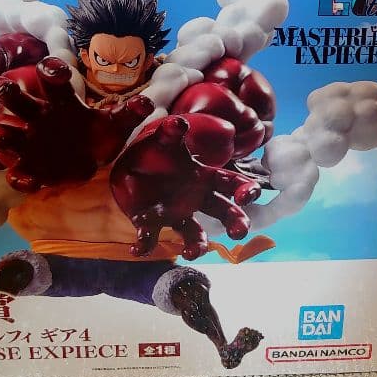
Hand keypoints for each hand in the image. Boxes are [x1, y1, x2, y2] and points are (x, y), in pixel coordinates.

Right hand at [0, 57, 152, 191]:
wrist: (91, 162)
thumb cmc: (100, 136)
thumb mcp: (117, 124)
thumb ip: (131, 112)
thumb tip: (148, 103)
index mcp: (62, 103)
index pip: (52, 81)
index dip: (50, 71)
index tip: (55, 70)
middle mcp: (40, 118)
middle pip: (17, 99)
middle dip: (8, 91)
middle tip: (3, 88)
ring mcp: (30, 143)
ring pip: (4, 133)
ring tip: (2, 135)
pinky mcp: (29, 168)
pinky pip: (16, 174)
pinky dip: (19, 178)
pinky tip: (29, 181)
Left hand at [110, 113, 260, 259]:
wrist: (129, 167)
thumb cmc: (154, 151)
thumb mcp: (161, 140)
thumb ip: (170, 132)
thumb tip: (178, 122)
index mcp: (203, 176)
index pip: (231, 183)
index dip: (244, 189)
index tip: (248, 197)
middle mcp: (195, 198)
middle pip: (223, 212)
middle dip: (235, 223)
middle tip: (239, 233)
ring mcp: (176, 214)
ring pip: (194, 234)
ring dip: (196, 246)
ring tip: (191, 254)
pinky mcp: (152, 224)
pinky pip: (152, 238)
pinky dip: (145, 245)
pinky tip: (136, 248)